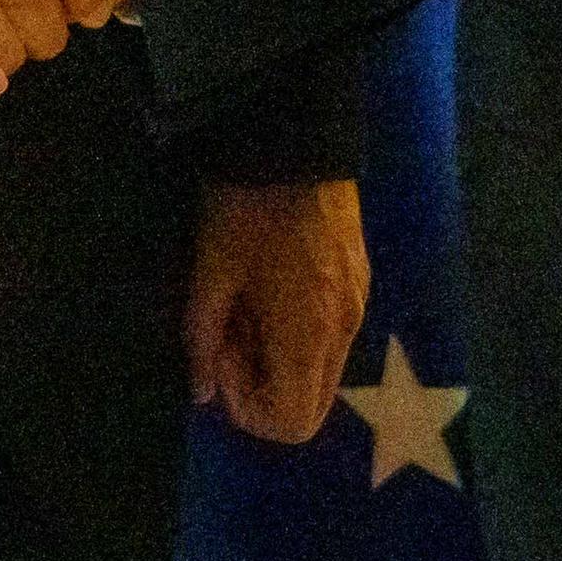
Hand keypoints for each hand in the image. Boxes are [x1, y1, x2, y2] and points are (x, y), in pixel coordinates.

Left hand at [189, 177, 368, 443]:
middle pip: (309, 406)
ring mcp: (358, 306)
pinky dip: (296, 335)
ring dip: (277, 359)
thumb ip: (203, 340)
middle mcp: (343, 332)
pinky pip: (330, 339)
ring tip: (246, 306)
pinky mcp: (361, 282)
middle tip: (229, 336)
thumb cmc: (247, 207)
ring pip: (320, 372)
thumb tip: (200, 393)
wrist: (299, 138)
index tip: (220, 356)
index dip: (245, 407)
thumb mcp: (211, 272)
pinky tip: (270, 289)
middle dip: (261, 388)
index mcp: (307, 336)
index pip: (291, 423)